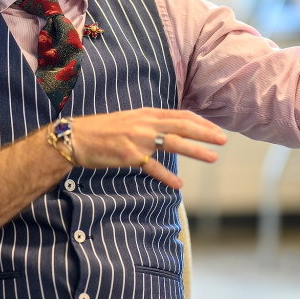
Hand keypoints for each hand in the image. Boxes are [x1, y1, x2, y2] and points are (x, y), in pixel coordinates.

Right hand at [70, 108, 226, 188]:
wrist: (75, 137)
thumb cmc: (99, 131)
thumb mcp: (127, 120)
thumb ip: (146, 124)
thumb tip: (164, 131)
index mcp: (145, 113)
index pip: (180, 115)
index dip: (200, 121)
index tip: (214, 128)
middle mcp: (144, 123)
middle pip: (182, 126)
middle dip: (206, 133)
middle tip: (224, 140)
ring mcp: (138, 139)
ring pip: (174, 143)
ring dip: (196, 150)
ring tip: (213, 158)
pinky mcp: (130, 155)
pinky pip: (153, 167)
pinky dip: (167, 176)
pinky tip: (178, 185)